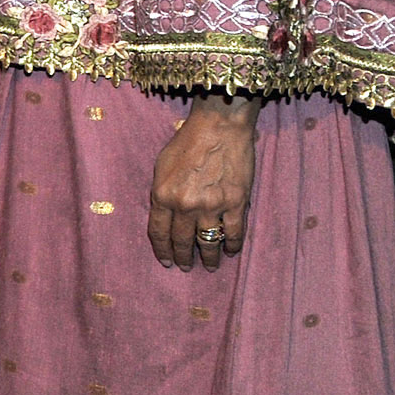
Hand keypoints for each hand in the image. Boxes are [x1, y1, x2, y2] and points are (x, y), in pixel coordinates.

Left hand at [148, 93, 260, 270]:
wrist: (218, 127)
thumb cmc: (187, 142)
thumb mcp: (162, 166)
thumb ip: (162, 192)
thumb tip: (165, 214)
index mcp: (163, 195)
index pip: (159, 232)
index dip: (162, 250)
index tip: (166, 262)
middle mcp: (185, 205)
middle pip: (182, 241)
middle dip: (184, 257)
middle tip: (187, 267)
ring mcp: (212, 206)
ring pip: (208, 242)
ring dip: (209, 258)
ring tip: (210, 266)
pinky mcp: (236, 204)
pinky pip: (234, 233)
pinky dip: (233, 245)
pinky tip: (231, 252)